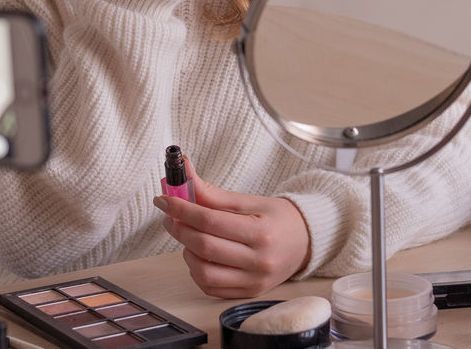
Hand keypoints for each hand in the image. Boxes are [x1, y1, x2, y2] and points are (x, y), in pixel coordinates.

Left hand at [153, 157, 309, 297]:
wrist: (306, 241)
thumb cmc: (278, 218)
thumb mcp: (250, 200)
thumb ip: (215, 194)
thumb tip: (184, 176)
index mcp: (261, 232)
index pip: (211, 221)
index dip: (182, 209)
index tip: (165, 199)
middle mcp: (259, 261)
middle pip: (204, 247)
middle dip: (179, 229)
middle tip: (170, 215)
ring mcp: (254, 282)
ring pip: (204, 273)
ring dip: (186, 252)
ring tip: (188, 236)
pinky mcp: (248, 294)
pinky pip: (211, 288)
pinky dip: (197, 271)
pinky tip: (199, 255)